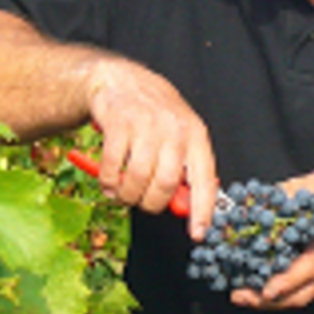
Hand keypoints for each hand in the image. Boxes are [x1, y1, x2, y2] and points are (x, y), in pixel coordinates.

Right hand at [85, 56, 216, 240]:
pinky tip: (109, 180)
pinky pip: (113, 167)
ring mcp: (146, 125)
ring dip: (127, 196)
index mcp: (196, 136)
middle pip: (166, 184)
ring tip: (123, 193)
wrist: (122, 80)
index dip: (202, 210)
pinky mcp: (118, 123)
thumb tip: (186, 208)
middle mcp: (175, 130)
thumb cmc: (155, 115)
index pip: (205, 179)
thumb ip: (184, 169)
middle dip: (152, 203)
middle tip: (144, 203)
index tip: (198, 233)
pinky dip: (108, 182)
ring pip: (138, 179)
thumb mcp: (179, 136)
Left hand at [230, 166, 313, 309]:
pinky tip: (258, 282)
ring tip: (241, 294)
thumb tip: (266, 195)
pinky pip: (304, 291)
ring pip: (300, 297)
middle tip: (238, 295)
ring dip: (269, 300)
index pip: (310, 267)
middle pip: (300, 294)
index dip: (286, 279)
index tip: (264, 286)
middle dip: (266, 299)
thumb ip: (302, 188)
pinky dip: (281, 291)